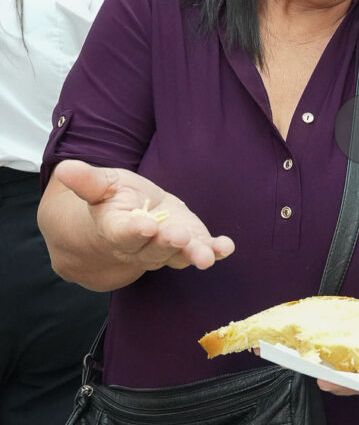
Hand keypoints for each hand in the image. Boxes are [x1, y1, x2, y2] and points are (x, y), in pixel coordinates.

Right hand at [55, 159, 234, 272]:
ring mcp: (167, 248)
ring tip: (207, 255)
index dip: (134, 232)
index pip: (123, 233)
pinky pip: (203, 251)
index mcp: (117, 229)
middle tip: (178, 235)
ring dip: (194, 254)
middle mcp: (141, 246)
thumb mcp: (100, 185)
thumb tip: (64, 168)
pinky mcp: (189, 244)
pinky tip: (226, 247)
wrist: (129, 218)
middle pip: (154, 249)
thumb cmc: (113, 199)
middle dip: (167, 243)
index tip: (146, 226)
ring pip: (179, 256)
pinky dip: (216, 251)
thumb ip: (86, 181)